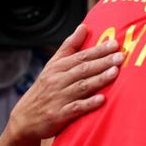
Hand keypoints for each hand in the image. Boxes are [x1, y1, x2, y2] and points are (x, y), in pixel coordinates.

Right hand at [6, 25, 121, 140]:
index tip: (114, 44)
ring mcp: (58, 98)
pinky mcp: (58, 115)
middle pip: (83, 69)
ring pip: (81, 86)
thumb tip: (84, 27)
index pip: (81, 56)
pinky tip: (102, 100)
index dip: (98, 50)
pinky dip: (88, 103)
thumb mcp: (52, 66)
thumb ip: (69, 47)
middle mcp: (57, 80)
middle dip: (103, 62)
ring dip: (99, 79)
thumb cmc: (44, 90)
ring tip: (115, 72)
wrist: (25, 118)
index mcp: (57, 67)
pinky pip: (75, 108)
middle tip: (120, 56)